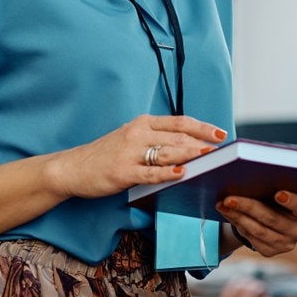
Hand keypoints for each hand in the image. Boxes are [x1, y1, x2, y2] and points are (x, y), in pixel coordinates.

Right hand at [48, 114, 226, 199]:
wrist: (73, 167)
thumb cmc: (107, 154)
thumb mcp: (132, 138)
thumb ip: (157, 139)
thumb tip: (190, 146)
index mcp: (143, 123)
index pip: (179, 122)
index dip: (202, 127)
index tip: (221, 134)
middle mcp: (138, 133)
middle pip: (178, 137)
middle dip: (202, 144)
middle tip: (222, 152)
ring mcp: (130, 152)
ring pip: (167, 152)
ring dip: (190, 156)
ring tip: (209, 159)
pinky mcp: (123, 172)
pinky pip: (150, 172)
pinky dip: (167, 173)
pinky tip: (182, 174)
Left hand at [216, 190, 296, 256]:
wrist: (276, 215)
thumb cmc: (279, 194)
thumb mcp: (283, 187)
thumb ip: (276, 183)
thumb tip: (251, 176)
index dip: (292, 200)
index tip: (278, 193)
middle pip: (273, 219)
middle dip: (249, 207)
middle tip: (229, 198)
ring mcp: (286, 244)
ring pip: (258, 231)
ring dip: (238, 217)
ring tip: (222, 204)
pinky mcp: (270, 251)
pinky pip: (251, 239)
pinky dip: (238, 224)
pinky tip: (227, 213)